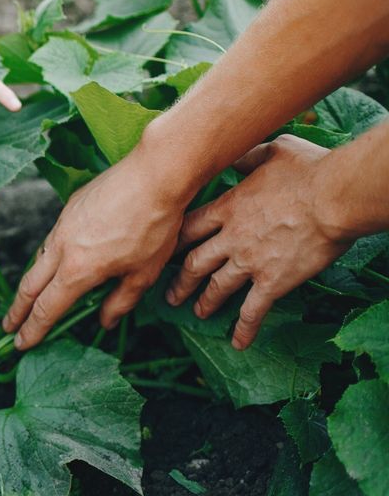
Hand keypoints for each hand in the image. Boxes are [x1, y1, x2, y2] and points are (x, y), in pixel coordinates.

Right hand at [2, 156, 186, 348]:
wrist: (154, 175)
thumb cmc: (154, 226)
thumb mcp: (144, 273)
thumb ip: (121, 301)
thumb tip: (105, 321)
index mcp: (78, 271)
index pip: (47, 308)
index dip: (33, 329)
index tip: (21, 344)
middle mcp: (62, 249)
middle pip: (29, 286)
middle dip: (17, 310)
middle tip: (8, 327)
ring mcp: (62, 226)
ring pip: (38, 261)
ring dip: (31, 284)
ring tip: (30, 298)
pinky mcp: (69, 208)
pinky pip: (52, 240)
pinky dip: (47, 259)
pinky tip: (57, 262)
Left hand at [166, 135, 349, 348]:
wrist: (334, 197)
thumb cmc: (308, 171)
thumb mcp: (272, 152)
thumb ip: (248, 158)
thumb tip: (237, 157)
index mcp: (228, 208)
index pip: (188, 228)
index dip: (173, 242)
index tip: (162, 252)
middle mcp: (231, 238)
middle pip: (194, 263)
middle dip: (179, 280)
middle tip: (170, 294)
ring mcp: (249, 262)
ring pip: (217, 287)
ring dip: (205, 302)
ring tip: (196, 313)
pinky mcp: (272, 282)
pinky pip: (252, 310)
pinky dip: (243, 328)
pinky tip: (238, 343)